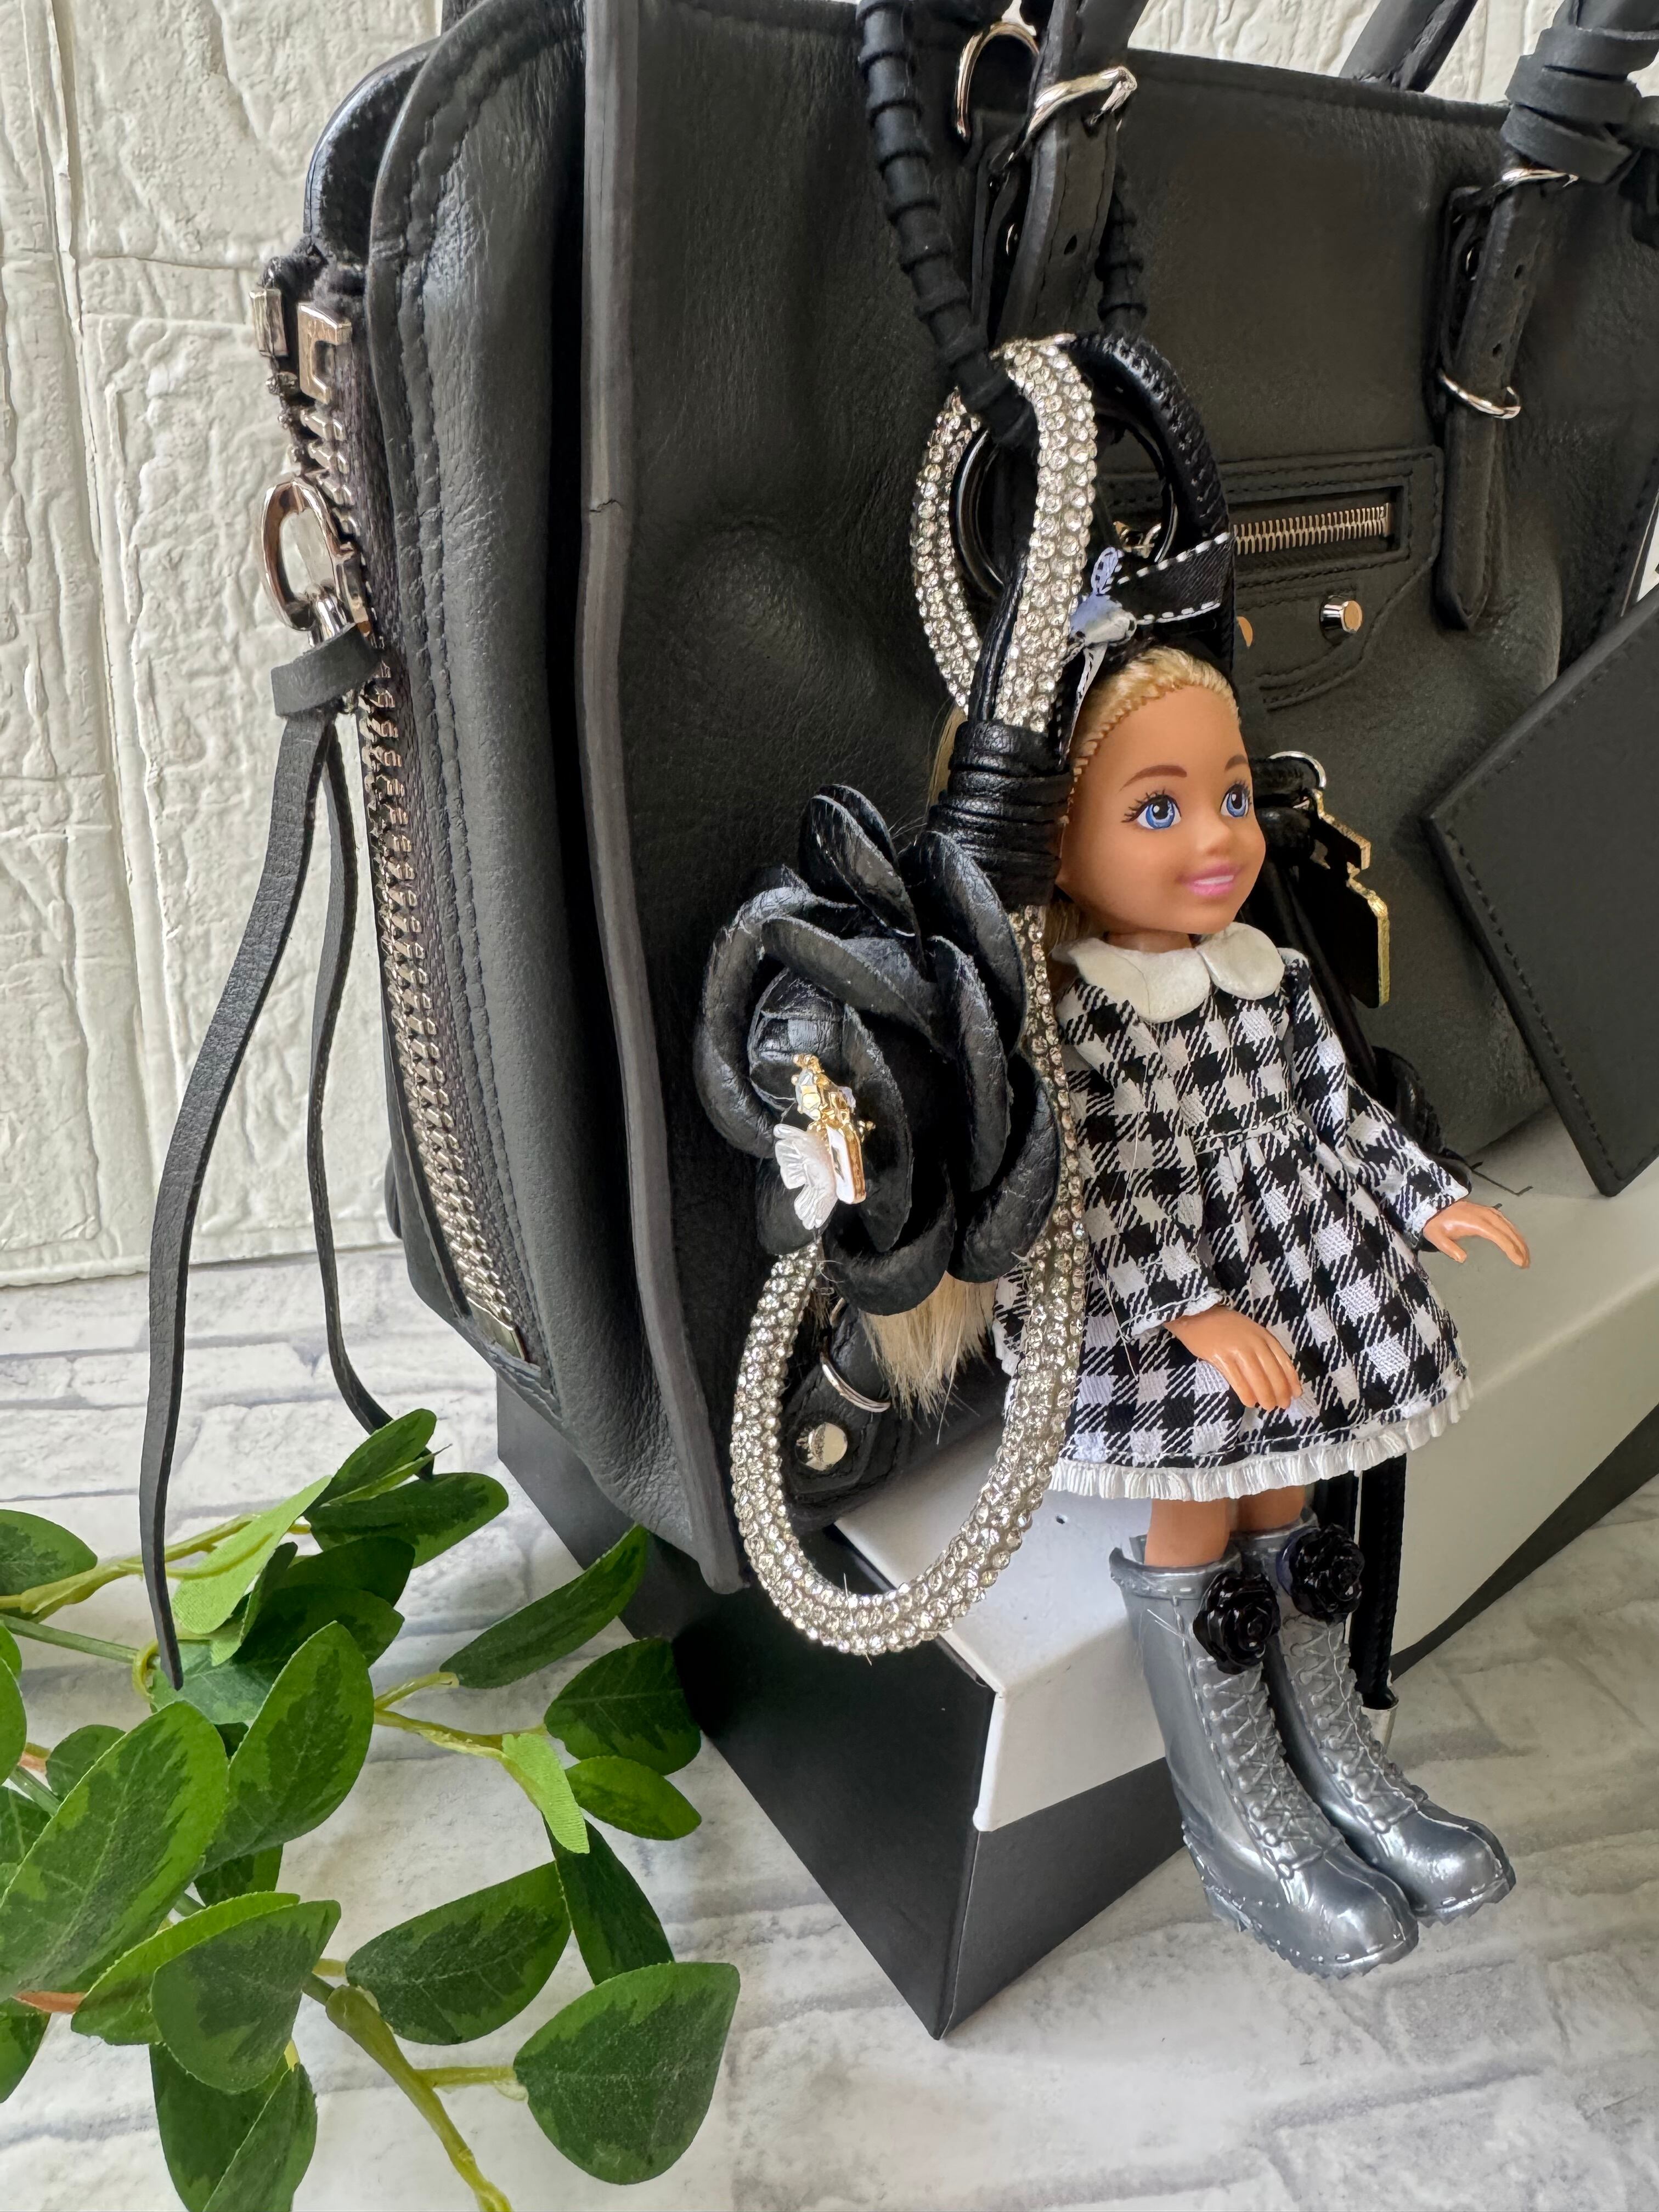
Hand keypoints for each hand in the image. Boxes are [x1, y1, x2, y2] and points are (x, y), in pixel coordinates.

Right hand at [1165, 1306, 1301, 1410]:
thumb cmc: (1225, 1325)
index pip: (1283, 1361)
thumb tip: (1275, 1376)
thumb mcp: (1250, 1331)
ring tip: (1267, 1407)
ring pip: (1257, 1378)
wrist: (1196, 1314)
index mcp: (1263, 1335)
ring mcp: (1236, 1349)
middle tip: (1281, 1406)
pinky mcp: (1220, 1356)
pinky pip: (1237, 1379)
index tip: (1295, 1395)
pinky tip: (1249, 1402)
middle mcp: (1253, 1342)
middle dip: (1279, 1391)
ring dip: (1265, 1395)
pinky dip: (1245, 1392)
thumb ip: (1262, 1348)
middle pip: (1272, 1372)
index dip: (1291, 1380)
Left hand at [1422, 1200, 1529, 1268]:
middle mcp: (1486, 1215)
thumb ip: (1449, 1248)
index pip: (1499, 1236)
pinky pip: (1506, 1222)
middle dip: (1520, 1247)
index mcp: (1476, 1222)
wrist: (1433, 1205)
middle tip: (1526, 1263)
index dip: (1510, 1249)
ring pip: (1510, 1226)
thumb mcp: (1436, 1236)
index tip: (1519, 1261)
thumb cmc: (1435, 1223)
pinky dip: (1514, 1232)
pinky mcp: (1488, 1211)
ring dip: (1520, 1240)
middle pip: (1509, 1231)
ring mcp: (1488, 1211)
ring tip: (1526, 1256)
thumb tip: (1463, 1258)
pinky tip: (1518, 1241)